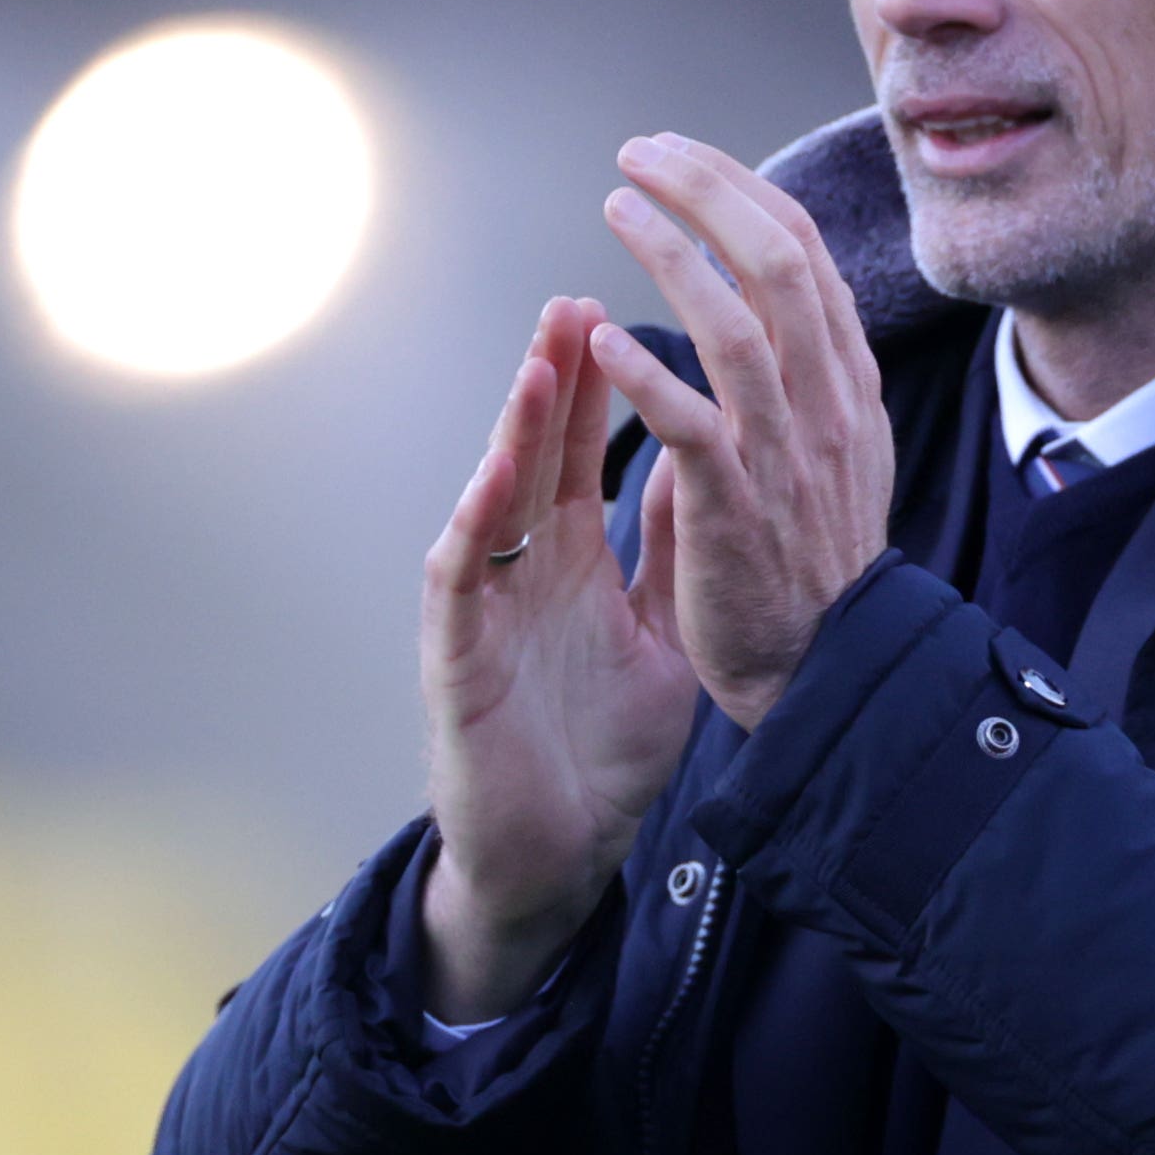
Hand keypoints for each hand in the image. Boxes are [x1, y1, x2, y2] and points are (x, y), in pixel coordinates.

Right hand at [417, 296, 701, 1020]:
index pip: (579, 451)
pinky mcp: (458, 663)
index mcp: (570, 559)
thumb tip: (696, 456)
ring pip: (491, 504)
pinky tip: (488, 484)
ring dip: (512, 434)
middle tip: (570, 300)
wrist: (558, 854)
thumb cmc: (601, 746)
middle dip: (551, 379)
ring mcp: (487, 612)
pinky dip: (472, 532)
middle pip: (533, 456)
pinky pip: (461, 587)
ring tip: (539, 364)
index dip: (596, 384)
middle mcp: (523, 571)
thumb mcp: (660, 628)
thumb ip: (671, 546)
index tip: (614, 309)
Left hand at [590, 131, 893, 732]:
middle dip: (708, 191)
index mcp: (848, 382)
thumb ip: (811, 372)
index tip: (681, 156)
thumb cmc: (814, 557)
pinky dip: (649, 375)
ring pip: (740, 327)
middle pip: (779, 263)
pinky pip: (695, 424)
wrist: (826, 664)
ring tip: (616, 210)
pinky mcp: (737, 508)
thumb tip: (772, 298)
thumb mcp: (841, 448)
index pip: (805, 253)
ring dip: (672, 258)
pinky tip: (604, 340)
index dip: (741, 190)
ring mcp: (786, 454)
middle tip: (641, 153)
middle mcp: (827, 404)